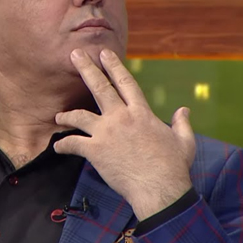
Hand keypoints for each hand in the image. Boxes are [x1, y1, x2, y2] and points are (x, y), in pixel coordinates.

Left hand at [54, 48, 195, 219]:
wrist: (160, 189)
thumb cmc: (173, 167)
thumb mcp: (184, 141)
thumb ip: (182, 123)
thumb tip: (184, 110)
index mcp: (141, 113)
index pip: (126, 82)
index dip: (114, 66)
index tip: (104, 53)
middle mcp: (121, 118)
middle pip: (100, 88)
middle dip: (86, 69)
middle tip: (74, 54)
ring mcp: (106, 133)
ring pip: (80, 116)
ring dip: (67, 114)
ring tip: (58, 115)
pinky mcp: (95, 151)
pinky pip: (73, 144)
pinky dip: (63, 145)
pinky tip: (57, 147)